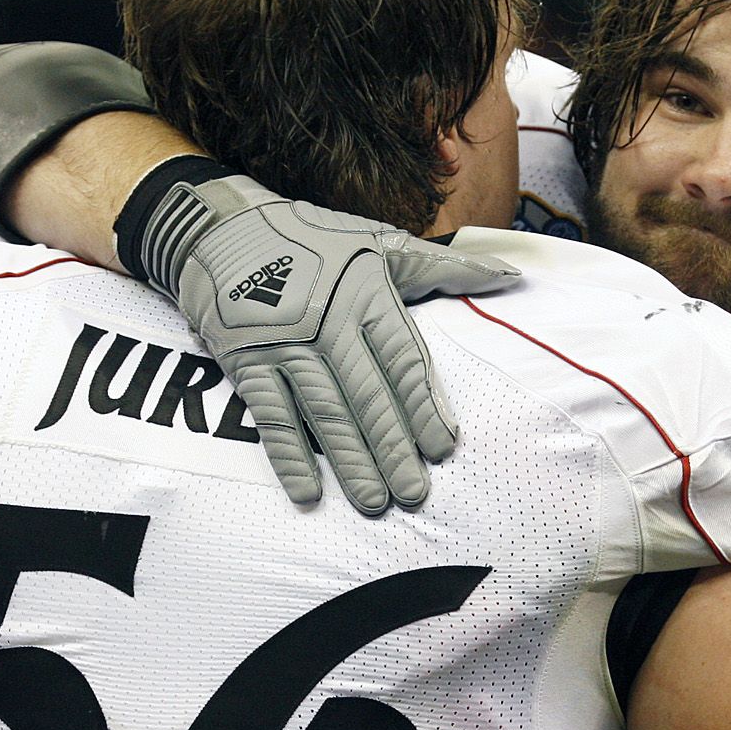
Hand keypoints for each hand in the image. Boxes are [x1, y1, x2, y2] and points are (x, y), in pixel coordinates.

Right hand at [126, 173, 518, 514]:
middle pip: (367, 395)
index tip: (443, 448)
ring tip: (375, 502)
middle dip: (392, 448)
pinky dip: (289, 456)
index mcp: (365, 294)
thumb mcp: (379, 242)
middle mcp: (326, 321)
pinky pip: (271, 417)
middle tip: (414, 494)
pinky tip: (309, 492)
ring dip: (350, 462)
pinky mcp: (245, 362)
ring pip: (324, 412)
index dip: (423, 406)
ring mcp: (283, 345)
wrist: (220, 227)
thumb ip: (444, 267)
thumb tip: (511, 275)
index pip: (402, 359)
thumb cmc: (312, 239)